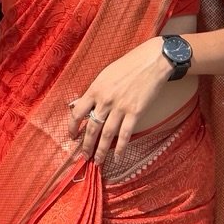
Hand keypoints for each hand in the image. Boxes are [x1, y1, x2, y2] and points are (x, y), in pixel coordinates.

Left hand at [67, 38, 171, 165]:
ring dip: (101, 150)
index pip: (77, 113)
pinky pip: (125, 134)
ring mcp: (120, 107)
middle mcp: (105, 100)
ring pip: (107, 134)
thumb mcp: (104, 75)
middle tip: (84, 156)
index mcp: (95, 90)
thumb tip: (77, 105)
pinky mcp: (135, 112)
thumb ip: (92, 92)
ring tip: (97, 161)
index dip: (73, 127)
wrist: (150, 62)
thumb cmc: (127, 66)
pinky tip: (117, 157)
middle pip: (91, 128)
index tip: (72, 137)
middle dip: (86, 145)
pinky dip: (120, 148)